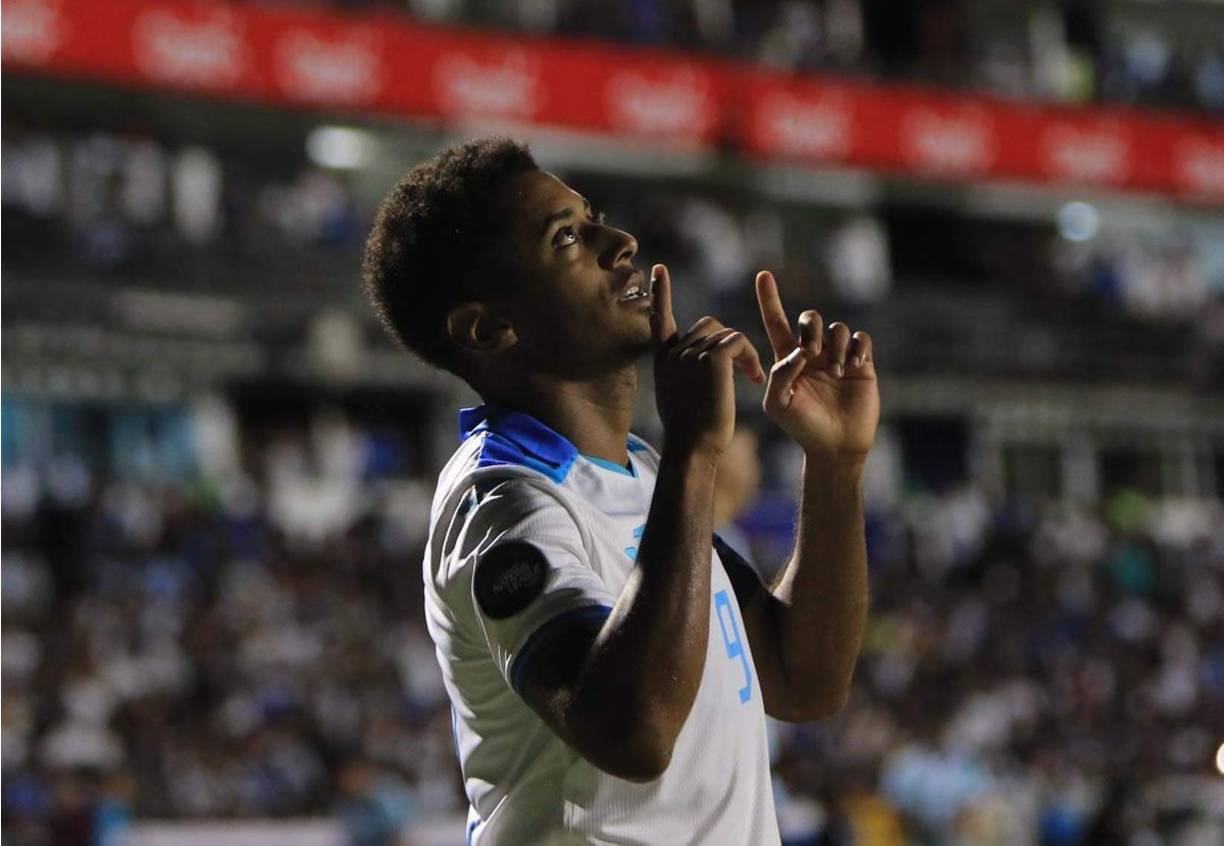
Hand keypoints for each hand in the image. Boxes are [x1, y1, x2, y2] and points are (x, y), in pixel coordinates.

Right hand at [650, 264, 764, 458]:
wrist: (694, 447)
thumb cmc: (691, 434)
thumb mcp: (676, 397)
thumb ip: (681, 373)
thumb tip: (689, 362)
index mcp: (663, 360)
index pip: (660, 319)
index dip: (661, 293)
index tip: (659, 269)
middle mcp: (674, 353)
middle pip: (708, 326)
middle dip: (729, 343)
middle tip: (746, 370)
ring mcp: (691, 354)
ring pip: (726, 334)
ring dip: (744, 353)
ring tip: (752, 378)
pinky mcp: (712, 359)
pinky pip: (738, 341)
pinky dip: (750, 356)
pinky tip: (754, 377)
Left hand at [755, 271, 878, 458]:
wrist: (835, 445)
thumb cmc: (802, 427)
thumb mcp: (778, 403)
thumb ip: (779, 373)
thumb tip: (800, 351)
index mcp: (788, 359)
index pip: (776, 322)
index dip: (769, 299)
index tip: (763, 274)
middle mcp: (812, 353)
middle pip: (811, 318)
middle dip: (811, 329)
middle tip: (811, 353)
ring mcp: (837, 357)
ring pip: (838, 328)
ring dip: (835, 347)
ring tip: (835, 372)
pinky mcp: (862, 364)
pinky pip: (861, 338)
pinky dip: (856, 348)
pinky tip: (853, 367)